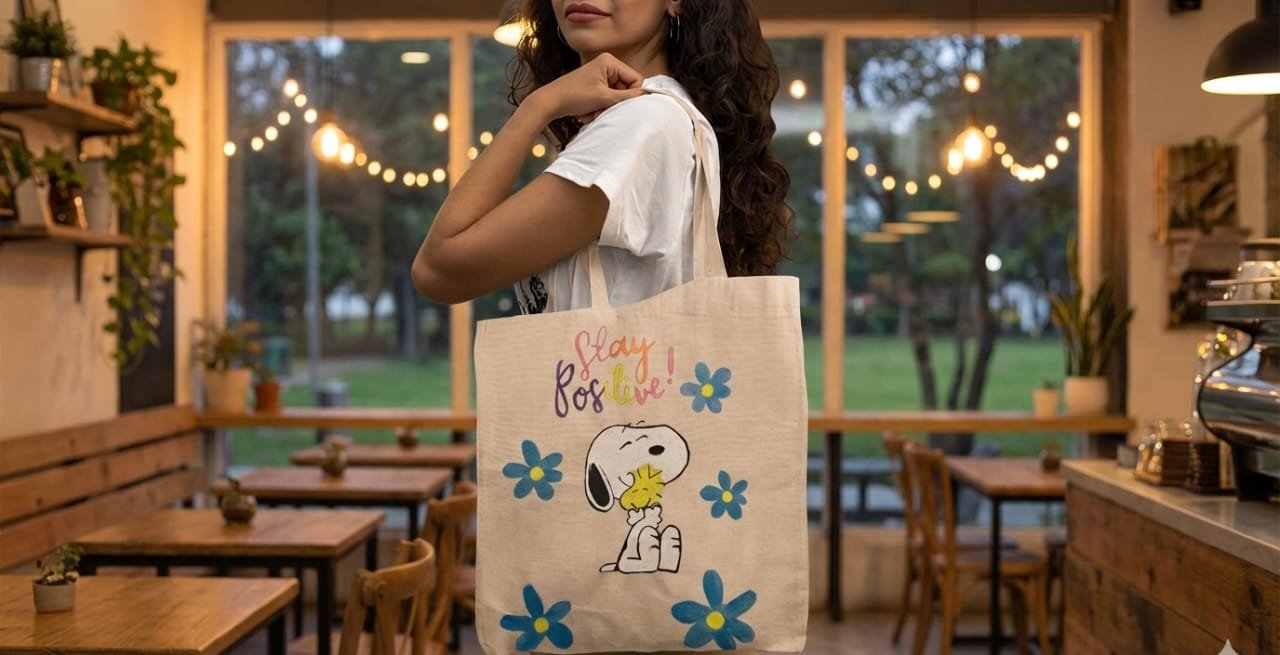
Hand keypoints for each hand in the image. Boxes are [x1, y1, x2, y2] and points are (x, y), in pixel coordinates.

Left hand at [528, 53, 646, 124]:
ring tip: (590, 112)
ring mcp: (599, 75)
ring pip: (614, 97)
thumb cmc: (573, 96)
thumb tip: (645, 95)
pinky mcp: (593, 85)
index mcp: (610, 61)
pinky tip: (585, 112)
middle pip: (625, 89)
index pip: (635, 79)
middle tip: (601, 111)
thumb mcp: (603, 98)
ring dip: (604, 108)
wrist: (549, 102)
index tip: (622, 107)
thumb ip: (626, 96)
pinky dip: (597, 108)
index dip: (632, 95)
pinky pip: (604, 99)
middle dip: (614, 104)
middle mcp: (606, 64)